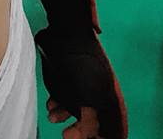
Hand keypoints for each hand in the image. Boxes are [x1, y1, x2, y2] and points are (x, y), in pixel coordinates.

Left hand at [35, 24, 126, 138]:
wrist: (65, 34)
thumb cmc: (81, 63)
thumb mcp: (88, 97)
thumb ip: (89, 121)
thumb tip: (87, 137)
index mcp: (109, 96)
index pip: (112, 123)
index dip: (105, 135)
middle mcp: (98, 91)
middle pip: (92, 118)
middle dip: (81, 130)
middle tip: (67, 136)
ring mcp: (83, 84)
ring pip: (76, 108)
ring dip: (65, 116)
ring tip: (53, 117)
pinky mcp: (68, 77)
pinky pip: (65, 96)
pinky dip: (57, 104)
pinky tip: (50, 106)